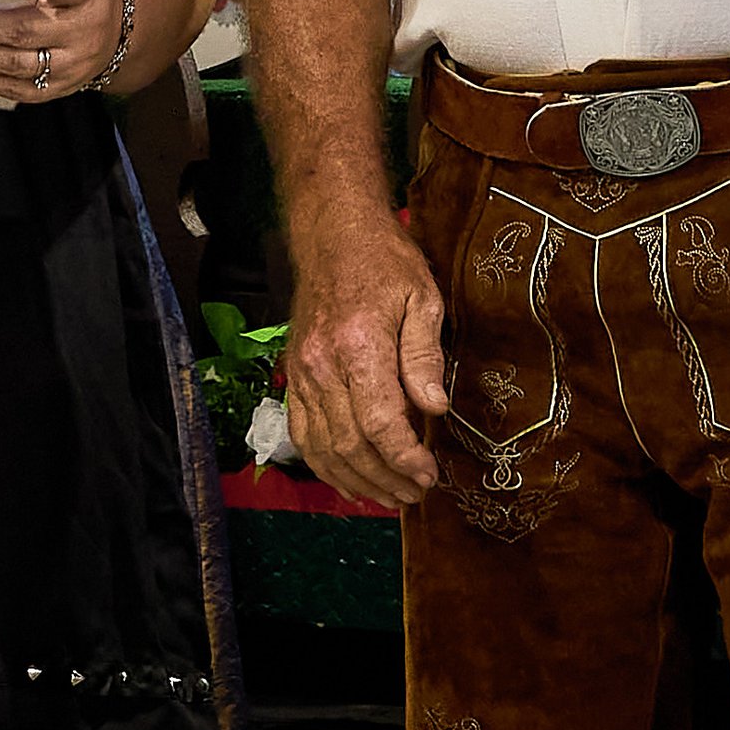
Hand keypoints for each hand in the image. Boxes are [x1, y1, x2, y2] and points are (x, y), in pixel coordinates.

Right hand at [282, 210, 447, 508]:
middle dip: (386, 478)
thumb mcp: (421, 296)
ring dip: (356, 481)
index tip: (429, 475)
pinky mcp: (294, 376)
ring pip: (323, 448)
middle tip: (416, 492)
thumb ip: (425, 354)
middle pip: (351, 445)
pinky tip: (349, 479)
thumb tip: (435, 408)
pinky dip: (325, 465)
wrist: (333, 234)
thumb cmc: (384, 260)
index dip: (406, 458)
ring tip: (389, 496)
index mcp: (359, 345)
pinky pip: (303, 434)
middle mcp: (323, 366)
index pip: (381, 423)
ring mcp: (303, 373)